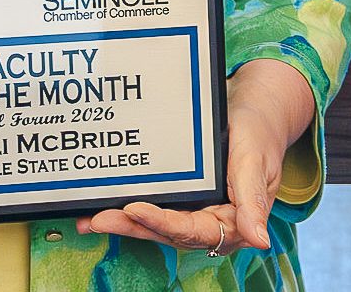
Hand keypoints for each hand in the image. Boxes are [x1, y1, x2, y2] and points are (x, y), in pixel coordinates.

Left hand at [77, 59, 314, 254]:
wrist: (253, 112)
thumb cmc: (258, 135)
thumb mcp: (256, 164)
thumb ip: (253, 204)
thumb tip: (259, 240)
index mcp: (232, 222)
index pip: (192, 230)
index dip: (161, 222)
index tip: (135, 210)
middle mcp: (209, 222)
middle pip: (166, 232)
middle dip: (132, 227)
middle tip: (100, 218)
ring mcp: (193, 211)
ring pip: (155, 224)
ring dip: (124, 223)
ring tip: (91, 218)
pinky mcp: (182, 199)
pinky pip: (153, 206)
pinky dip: (127, 209)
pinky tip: (99, 208)